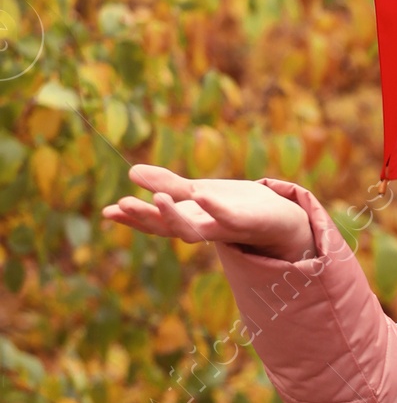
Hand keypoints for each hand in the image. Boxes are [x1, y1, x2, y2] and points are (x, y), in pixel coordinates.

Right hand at [101, 165, 314, 260]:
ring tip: (157, 198)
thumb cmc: (238, 206)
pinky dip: (215, 208)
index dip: (131, 218)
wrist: (283, 219)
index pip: (155, 222)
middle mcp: (203, 230)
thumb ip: (167, 184)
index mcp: (189, 221)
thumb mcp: (198, 192)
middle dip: (144, 218)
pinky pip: (229, 218)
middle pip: (168, 229)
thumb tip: (130, 172)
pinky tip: (201, 195)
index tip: (107, 211)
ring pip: (194, 230)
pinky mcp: (247, 223)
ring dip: (174, 216)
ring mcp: (224, 229)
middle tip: (120, 206)